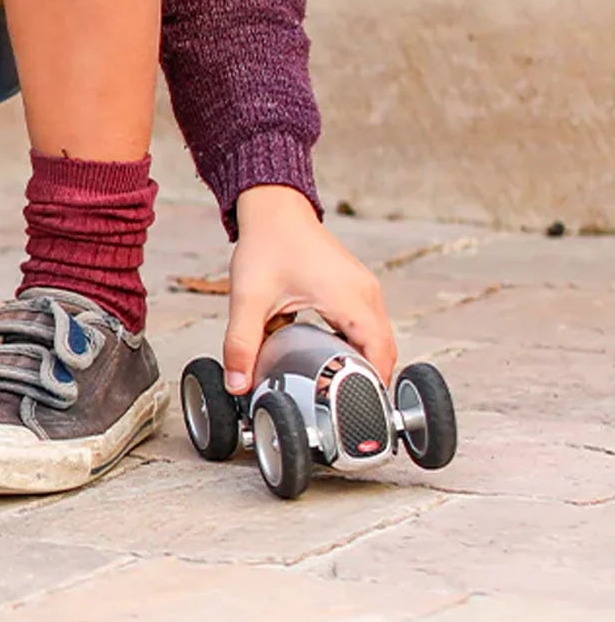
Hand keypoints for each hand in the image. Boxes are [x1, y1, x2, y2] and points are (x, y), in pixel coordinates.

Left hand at [222, 185, 395, 395]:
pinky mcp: (355, 287)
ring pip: (376, 340)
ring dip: (361, 363)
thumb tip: (237, 385)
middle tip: (345, 411)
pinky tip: (331, 360)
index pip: (380, 356)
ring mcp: (363, 289)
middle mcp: (366, 293)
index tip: (354, 413)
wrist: (273, 207)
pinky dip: (355, 346)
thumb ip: (242, 343)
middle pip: (383, 352)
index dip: (371, 387)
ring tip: (339, 392)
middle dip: (367, 382)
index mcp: (351, 298)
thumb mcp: (249, 297)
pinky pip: (366, 326)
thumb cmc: (267, 244)